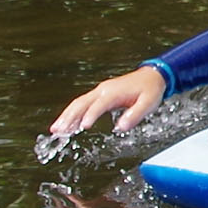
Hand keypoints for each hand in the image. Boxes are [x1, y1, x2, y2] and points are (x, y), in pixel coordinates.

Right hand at [51, 66, 167, 136]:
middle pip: (81, 103)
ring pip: (78, 103)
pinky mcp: (100, 95)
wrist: (152, 76)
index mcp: (113, 92)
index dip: (90, 115)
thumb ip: (135, 115)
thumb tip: (121, 128)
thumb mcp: (148, 104)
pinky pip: (83, 104)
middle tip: (57, 131)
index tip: (83, 127)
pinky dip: (73, 114)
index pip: (98, 105)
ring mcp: (100, 92)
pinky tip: (67, 124)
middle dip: (68, 117)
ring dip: (66, 116)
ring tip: (55, 130)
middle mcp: (103, 90)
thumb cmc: (150, 90)